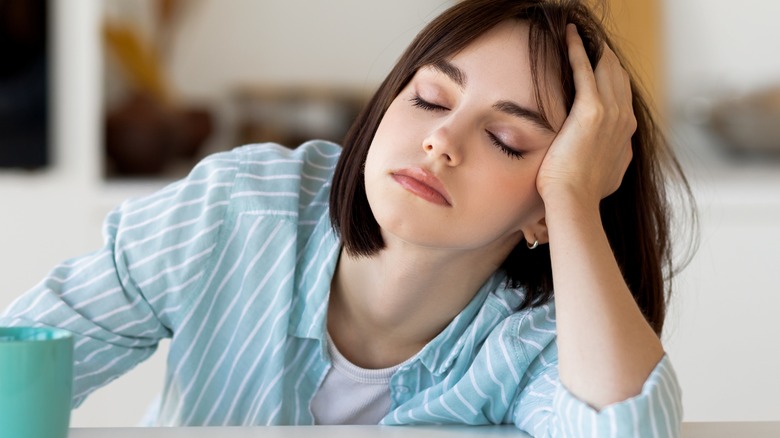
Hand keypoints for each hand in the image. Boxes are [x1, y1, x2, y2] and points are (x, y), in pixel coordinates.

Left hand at [536, 24, 635, 208]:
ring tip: (576, 33)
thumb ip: (613, 158)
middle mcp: (624, 118)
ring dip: (592, 48)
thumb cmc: (582, 196)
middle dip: (605, 57)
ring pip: (605, 68)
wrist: (574, 202)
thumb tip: (614, 156)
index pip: (622, 95)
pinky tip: (569, 35)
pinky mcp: (591, 110)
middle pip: (618, 76)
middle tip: (590, 40)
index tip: (600, 64)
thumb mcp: (608, 175)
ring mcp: (611, 113)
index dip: (612, 77)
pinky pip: (584, 69)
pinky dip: (577, 49)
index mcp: (627, 133)